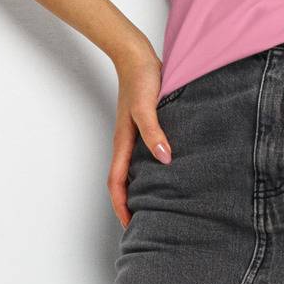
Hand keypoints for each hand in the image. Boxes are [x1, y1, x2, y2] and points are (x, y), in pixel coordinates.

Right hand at [109, 51, 171, 227]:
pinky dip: (150, 173)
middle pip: (123, 183)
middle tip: (143, 227)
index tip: (130, 226)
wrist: (137, 56)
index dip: (122, 206)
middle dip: (129, 206)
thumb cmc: (141, 78)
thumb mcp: (147, 105)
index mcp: (124, 143)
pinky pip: (143, 158)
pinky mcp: (144, 129)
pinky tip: (165, 175)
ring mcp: (134, 137)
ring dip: (139, 192)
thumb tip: (164, 158)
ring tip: (155, 209)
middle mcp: (127, 144)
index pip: (117, 183)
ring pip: (133, 172)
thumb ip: (154, 131)